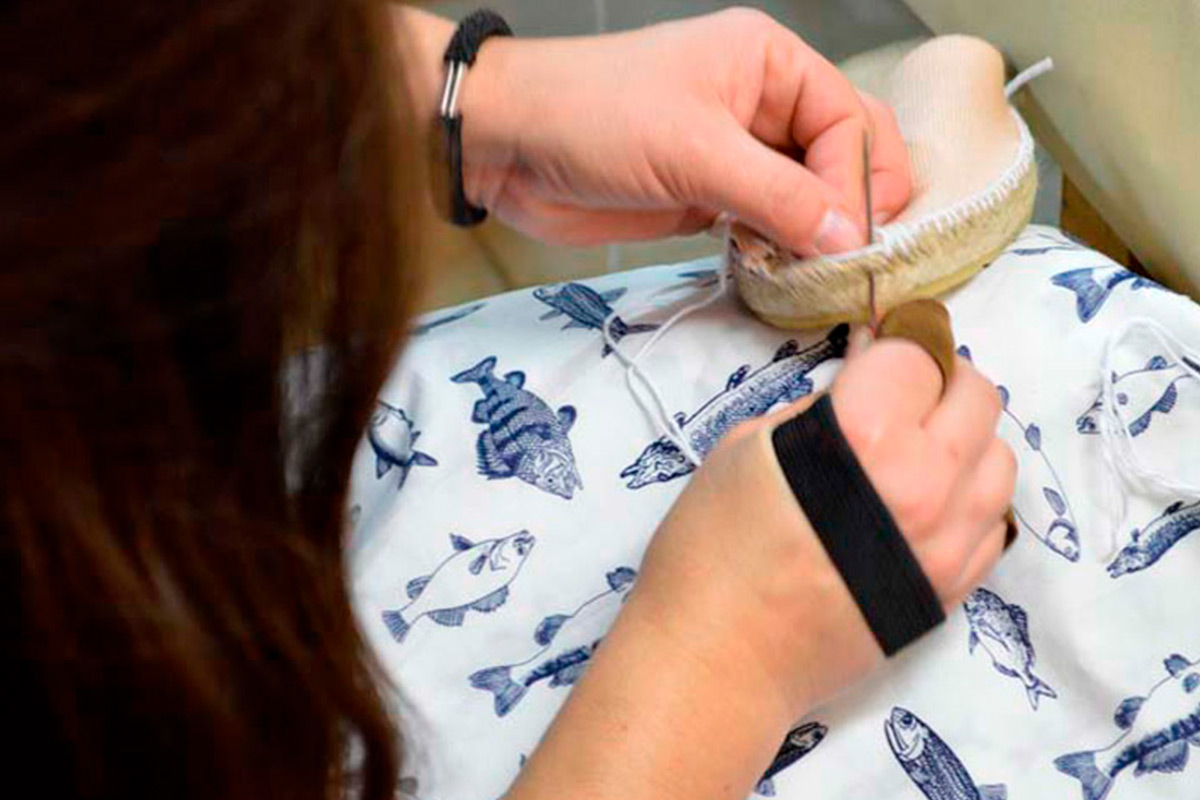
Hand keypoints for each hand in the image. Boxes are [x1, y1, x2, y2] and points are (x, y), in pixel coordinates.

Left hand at [453, 8, 911, 253]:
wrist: (509, 148)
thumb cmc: (593, 119)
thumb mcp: (694, 152)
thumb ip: (778, 197)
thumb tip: (848, 240)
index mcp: (771, 63)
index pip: (851, 122)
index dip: (858, 184)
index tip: (847, 243)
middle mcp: (764, 103)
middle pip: (844, 155)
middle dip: (852, 207)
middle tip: (847, 262)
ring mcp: (738, 152)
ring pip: (809, 196)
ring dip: (816, 237)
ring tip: (813, 277)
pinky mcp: (712, 196)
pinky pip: (769, 224)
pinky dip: (781, 250)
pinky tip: (779, 274)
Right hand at [631, 336, 1014, 717]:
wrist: (717, 660)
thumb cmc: (709, 549)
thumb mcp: (745, 446)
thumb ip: (816, 407)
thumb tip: (858, 383)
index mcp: (866, 437)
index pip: (916, 357)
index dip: (891, 345)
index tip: (874, 349)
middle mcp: (926, 486)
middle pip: (978, 397)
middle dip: (939, 378)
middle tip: (901, 390)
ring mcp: (949, 545)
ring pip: (1000, 461)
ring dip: (965, 439)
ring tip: (918, 448)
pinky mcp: (952, 591)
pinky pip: (993, 523)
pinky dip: (969, 497)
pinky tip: (925, 502)